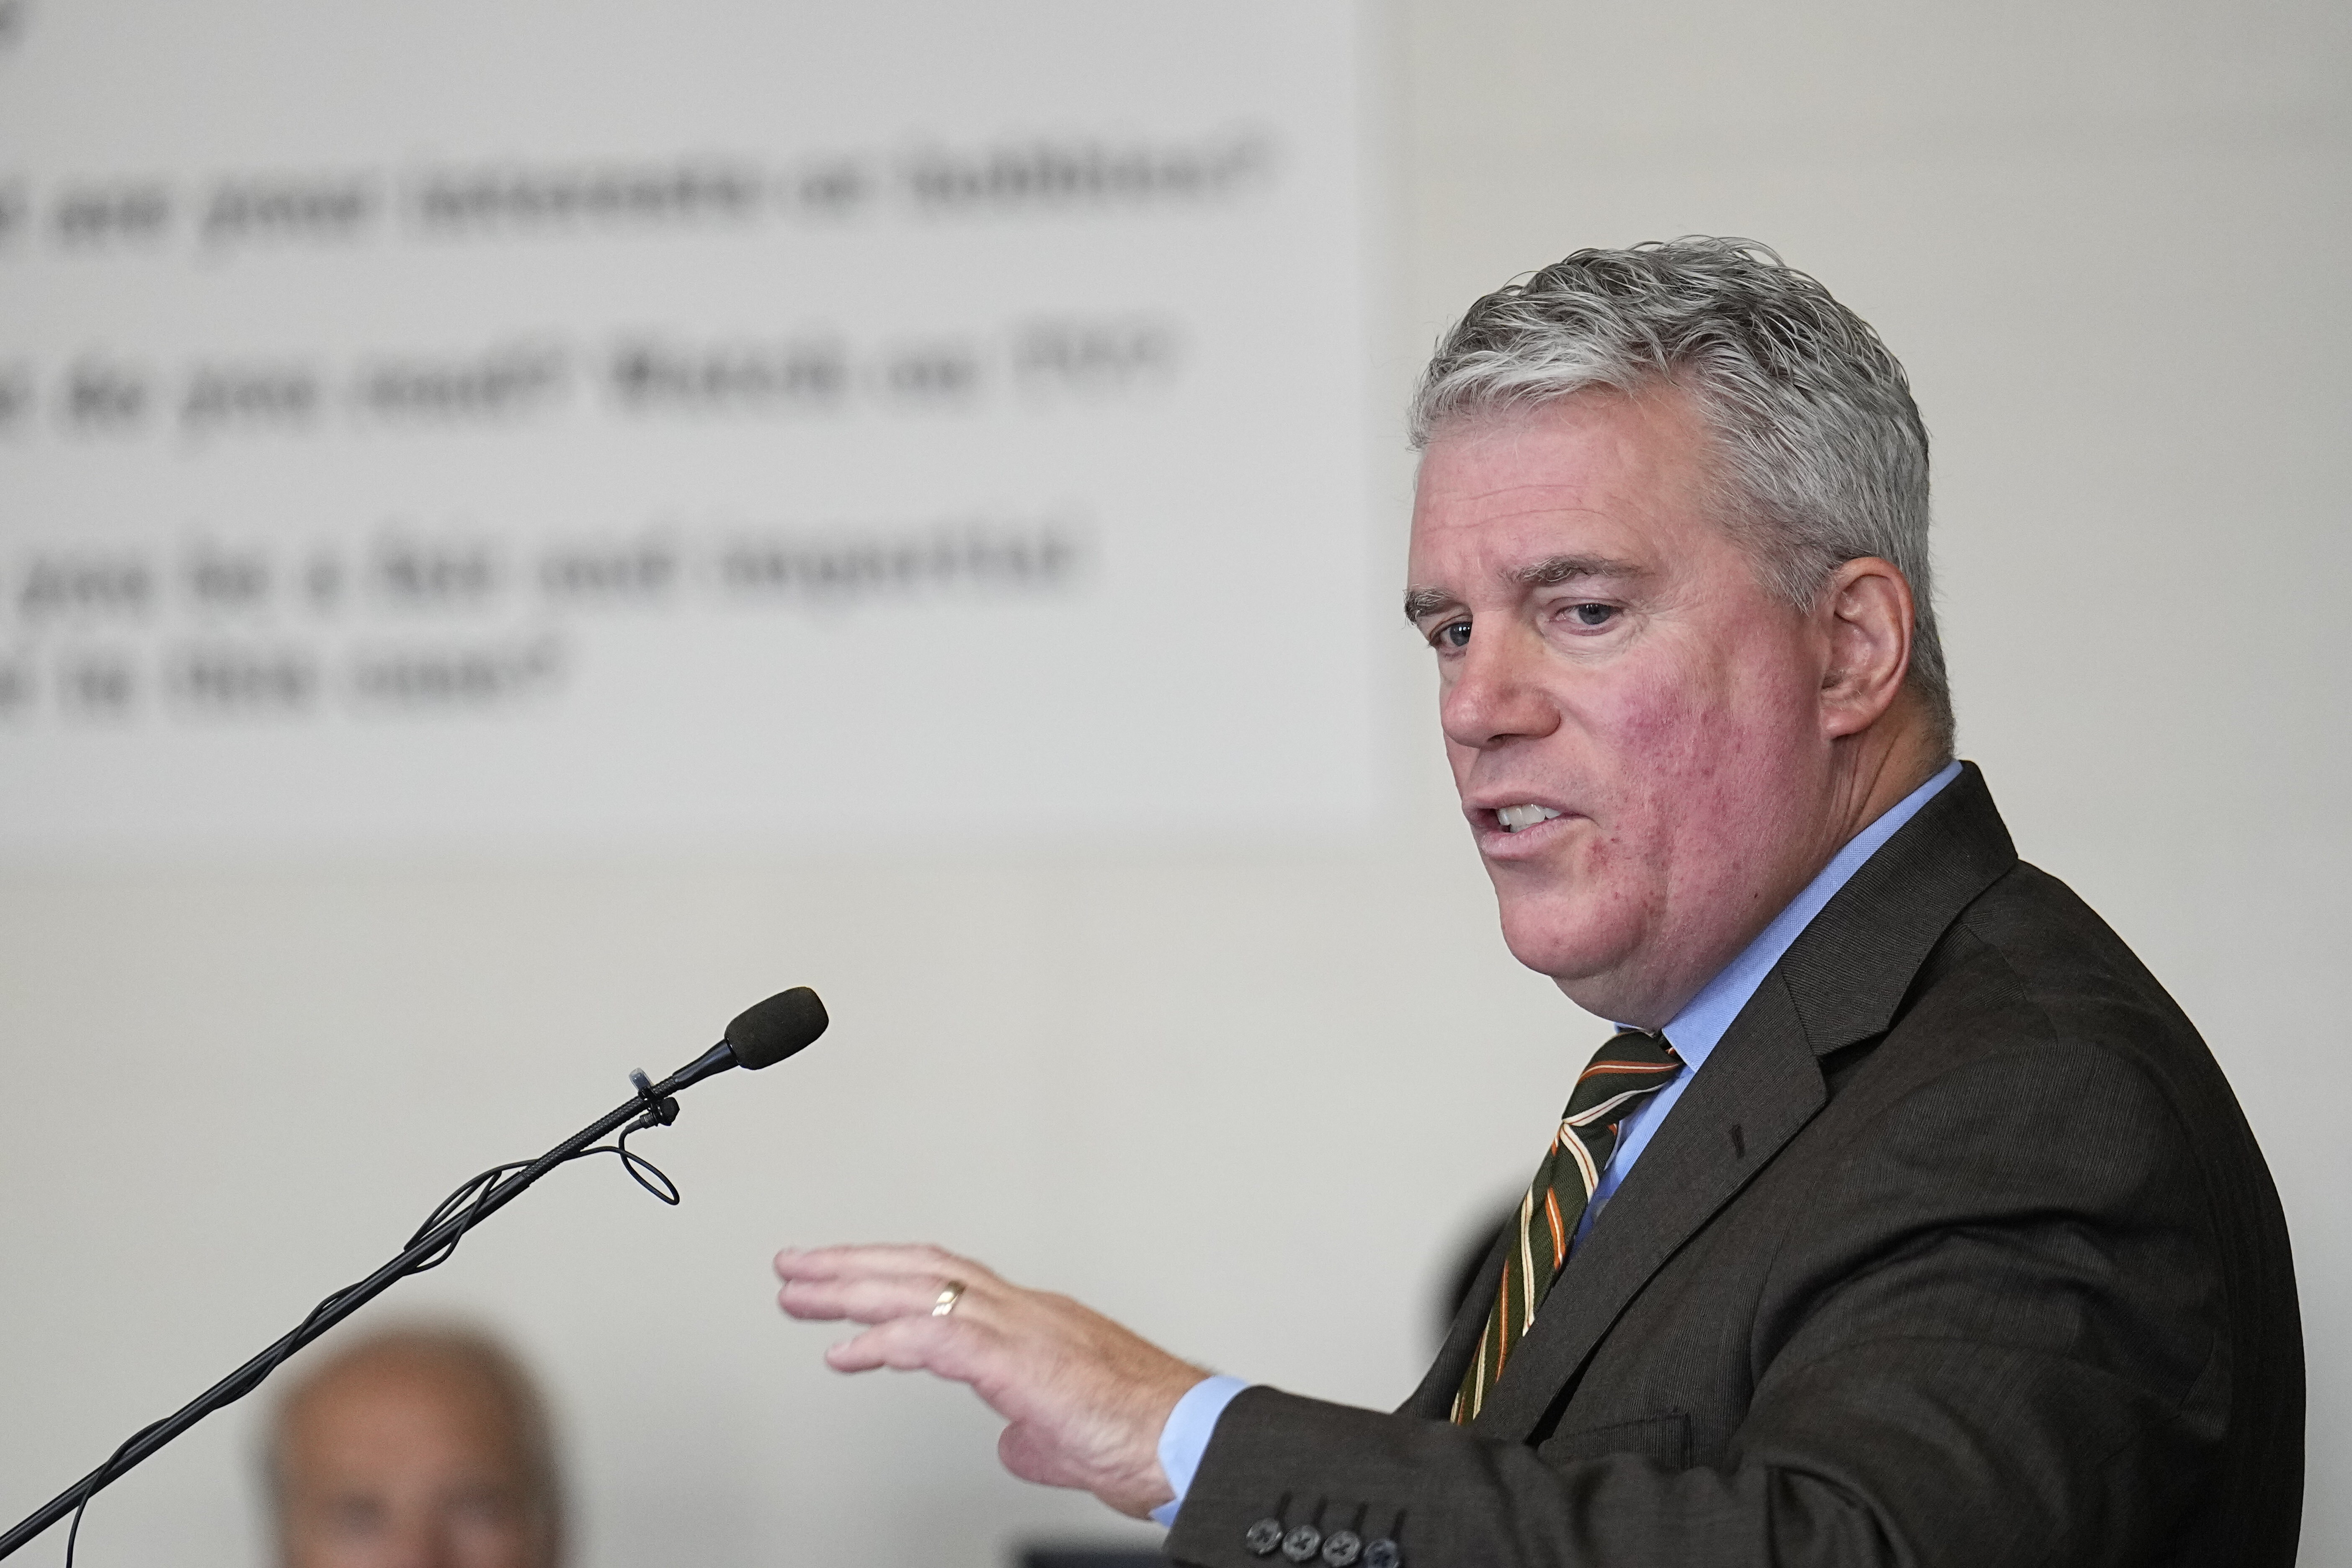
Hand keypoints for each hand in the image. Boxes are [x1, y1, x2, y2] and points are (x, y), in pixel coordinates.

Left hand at [774, 1243, 1208, 1517]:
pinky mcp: (1019, 1361)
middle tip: (795, 1269)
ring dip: (851, 1288)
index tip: (844, 1286)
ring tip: (798, 1293)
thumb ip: (1028, 1430)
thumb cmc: (1146, 1437)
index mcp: (1036, 1323)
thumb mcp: (1067, 1435)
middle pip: (923, 1266)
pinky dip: (883, 1341)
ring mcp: (1022, 1328)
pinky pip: (935, 1337)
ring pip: (922, 1285)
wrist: (1191, 1441)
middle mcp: (1025, 1311)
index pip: (950, 1282)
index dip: (891, 1276)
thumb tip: (1009, 1441)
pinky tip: (845, 1354)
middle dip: (852, 1265)